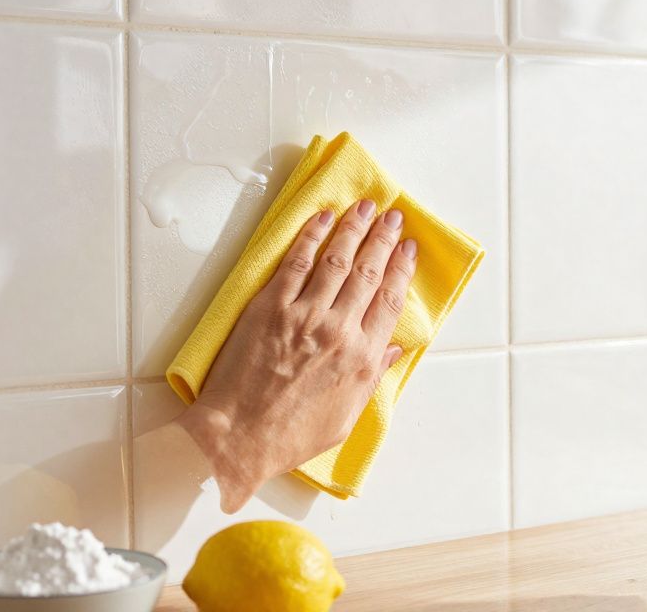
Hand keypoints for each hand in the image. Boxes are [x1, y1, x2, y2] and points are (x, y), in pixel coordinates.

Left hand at [174, 200, 416, 512]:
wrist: (239, 438)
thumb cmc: (290, 435)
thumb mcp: (345, 417)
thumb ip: (372, 379)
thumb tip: (392, 351)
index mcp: (362, 359)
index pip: (389, 301)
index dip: (402, 269)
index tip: (408, 249)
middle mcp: (339, 331)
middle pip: (369, 272)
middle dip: (383, 239)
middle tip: (393, 217)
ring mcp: (304, 315)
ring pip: (337, 260)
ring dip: (354, 229)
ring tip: (365, 208)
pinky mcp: (270, 307)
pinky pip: (296, 262)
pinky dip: (312, 236)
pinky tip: (323, 219)